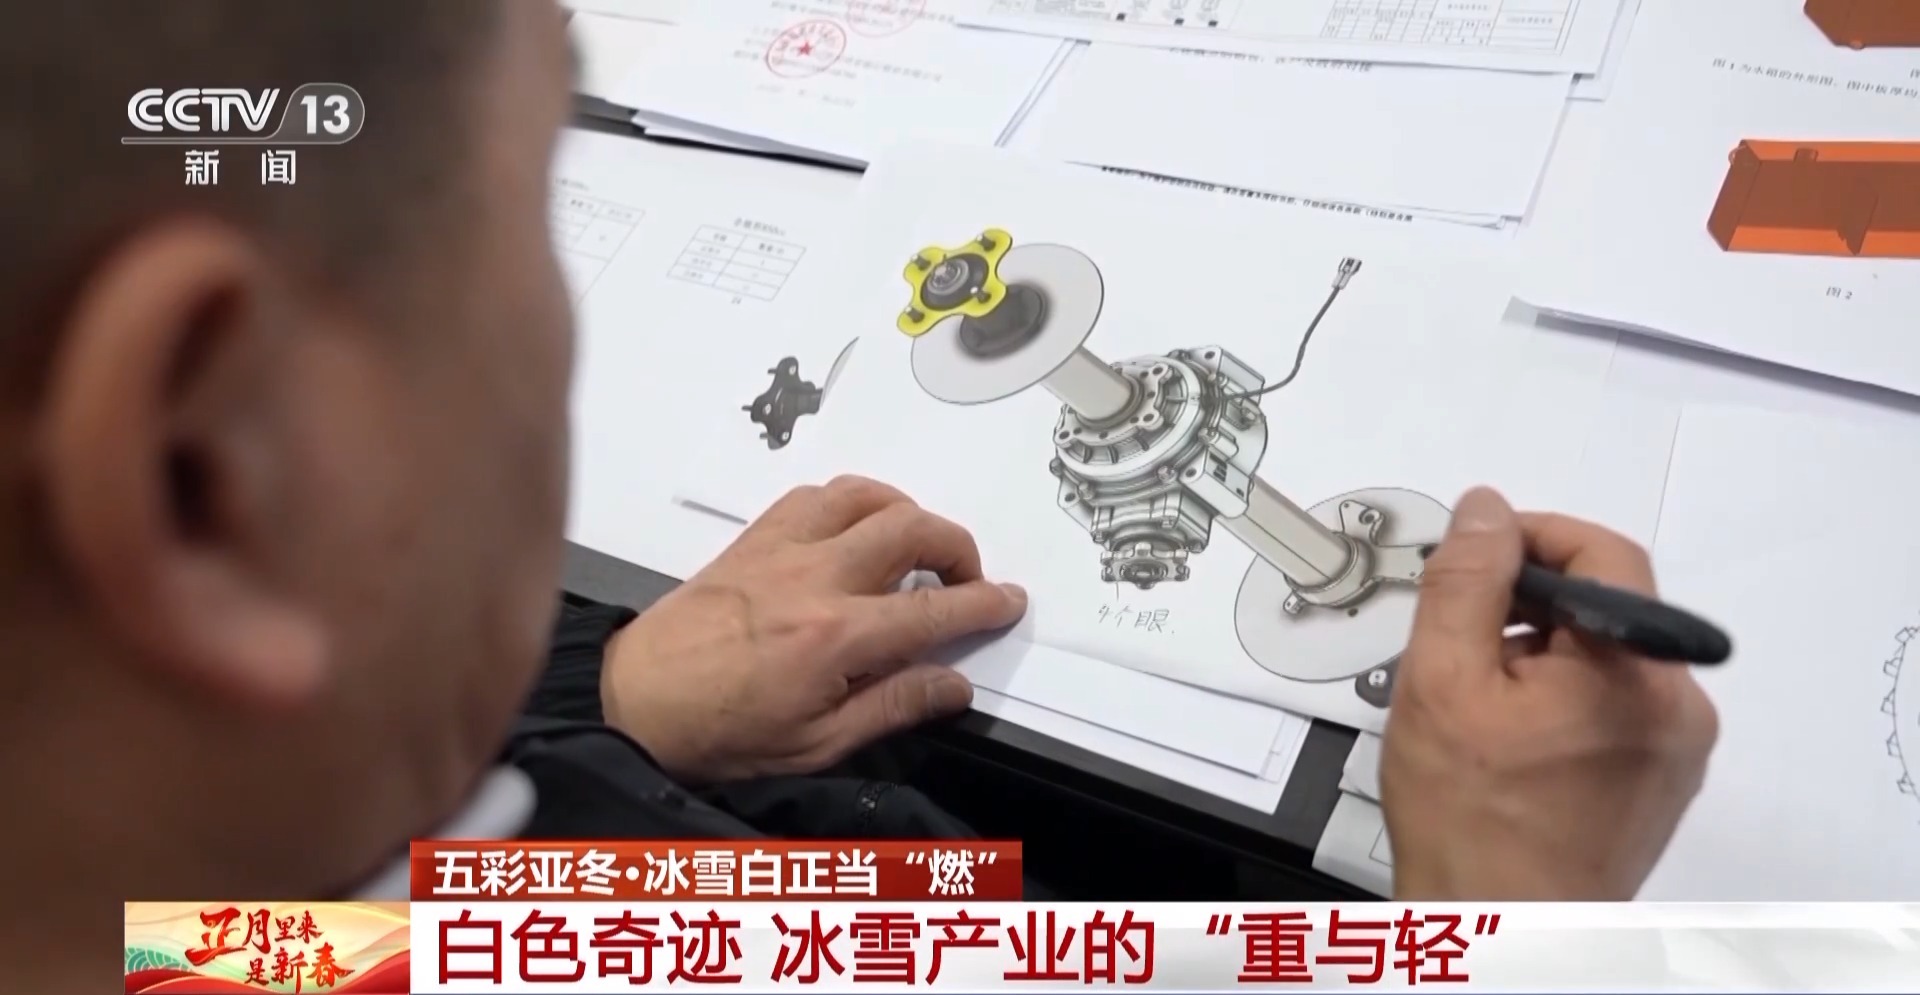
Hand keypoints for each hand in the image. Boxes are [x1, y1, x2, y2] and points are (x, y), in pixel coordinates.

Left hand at [602, 475, 1027, 784]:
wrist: (635, 704)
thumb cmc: (721, 735)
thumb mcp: (818, 744)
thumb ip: (894, 707)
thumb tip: (955, 685)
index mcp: (837, 637)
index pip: (935, 608)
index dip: (985, 603)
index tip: (1009, 601)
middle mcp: (816, 578)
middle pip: (912, 528)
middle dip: (956, 547)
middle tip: (963, 580)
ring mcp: (782, 549)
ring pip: (865, 495)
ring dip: (905, 512)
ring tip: (913, 550)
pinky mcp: (752, 539)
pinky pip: (813, 495)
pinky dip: (849, 502)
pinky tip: (854, 532)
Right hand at [1380, 487, 1717, 899]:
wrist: (1499, 929)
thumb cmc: (1467, 816)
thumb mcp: (1441, 680)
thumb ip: (1466, 583)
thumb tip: (1486, 509)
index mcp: (1637, 673)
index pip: (1603, 552)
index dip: (1532, 537)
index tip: (1472, 557)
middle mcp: (1680, 707)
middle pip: (1607, 607)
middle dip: (1529, 605)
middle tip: (1458, 639)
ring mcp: (1678, 751)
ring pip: (1609, 657)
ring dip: (1544, 654)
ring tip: (1477, 701)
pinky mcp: (1662, 782)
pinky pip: (1618, 707)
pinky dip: (1565, 698)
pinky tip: (1509, 737)